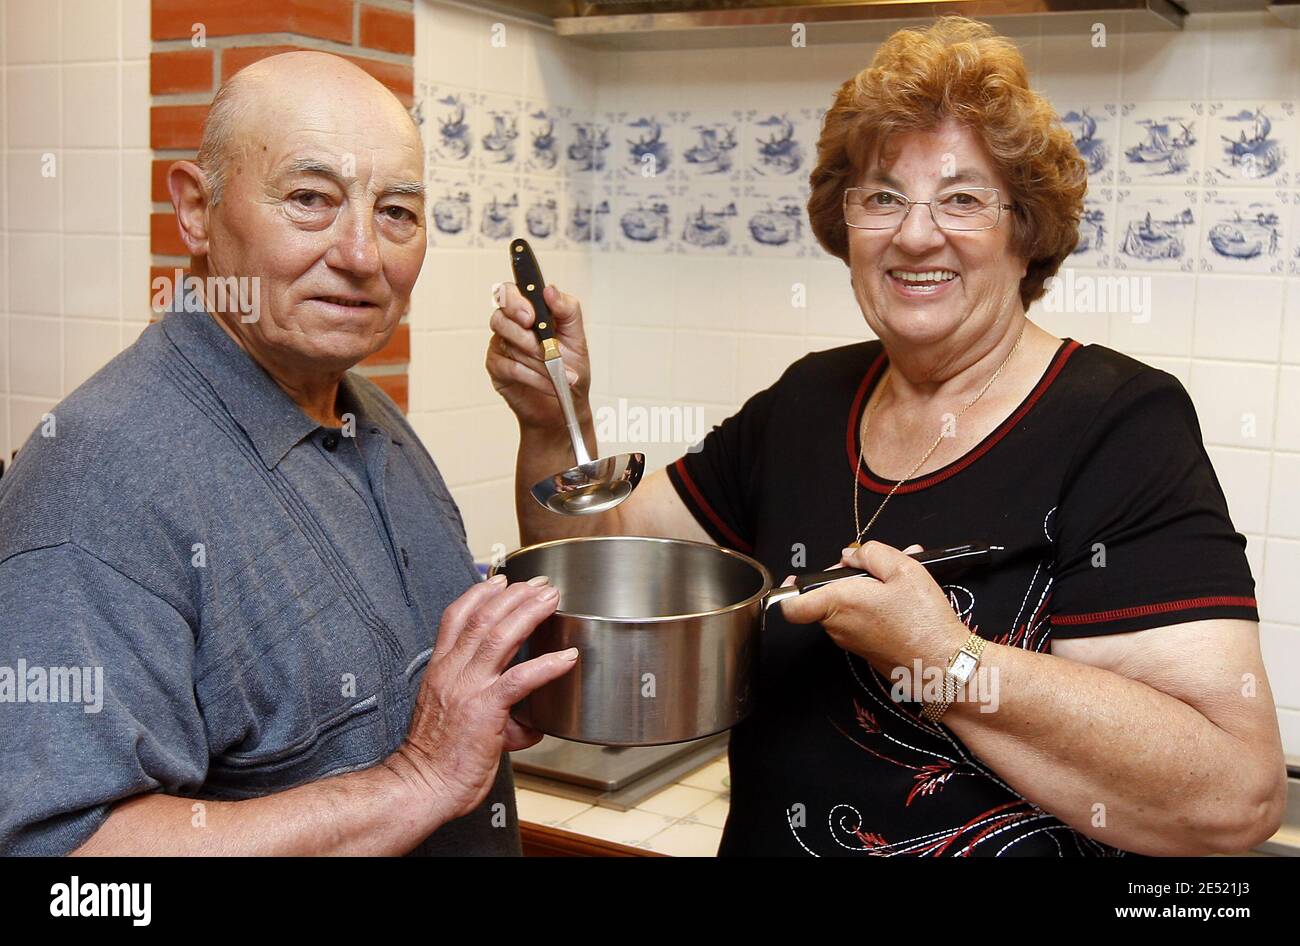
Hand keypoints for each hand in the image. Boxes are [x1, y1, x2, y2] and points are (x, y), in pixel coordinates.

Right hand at [391, 575, 576, 821]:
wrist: (421, 787)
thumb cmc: (436, 761)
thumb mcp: (454, 721)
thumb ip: (491, 712)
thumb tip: (525, 723)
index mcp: (440, 670)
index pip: (455, 617)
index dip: (480, 593)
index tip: (502, 581)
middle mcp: (451, 672)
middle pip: (483, 617)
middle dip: (515, 594)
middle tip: (540, 585)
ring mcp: (467, 688)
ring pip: (500, 636)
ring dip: (530, 612)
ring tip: (551, 600)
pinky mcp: (485, 710)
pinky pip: (520, 679)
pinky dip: (547, 664)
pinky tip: (567, 657)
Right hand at [486, 281, 591, 431]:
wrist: (567, 402)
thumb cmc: (570, 368)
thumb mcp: (577, 337)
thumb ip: (566, 309)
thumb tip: (550, 290)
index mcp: (530, 310)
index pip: (511, 292)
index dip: (515, 300)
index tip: (531, 315)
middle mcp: (511, 324)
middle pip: (501, 314)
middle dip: (520, 329)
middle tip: (537, 341)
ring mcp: (501, 345)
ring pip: (508, 341)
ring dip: (535, 357)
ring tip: (557, 368)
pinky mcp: (497, 367)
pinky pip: (510, 367)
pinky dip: (533, 376)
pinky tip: (549, 383)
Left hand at [777, 542, 966, 671]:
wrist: (943, 665)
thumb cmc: (923, 620)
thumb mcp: (903, 568)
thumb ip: (871, 553)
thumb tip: (850, 554)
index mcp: (838, 603)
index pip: (792, 606)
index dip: (788, 592)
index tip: (794, 581)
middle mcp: (838, 627)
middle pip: (825, 597)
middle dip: (848, 578)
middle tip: (879, 569)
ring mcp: (850, 642)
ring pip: (846, 609)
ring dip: (866, 592)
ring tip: (899, 584)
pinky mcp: (865, 651)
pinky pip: (861, 622)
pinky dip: (876, 608)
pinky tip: (902, 601)